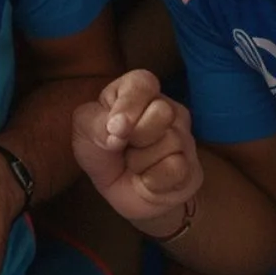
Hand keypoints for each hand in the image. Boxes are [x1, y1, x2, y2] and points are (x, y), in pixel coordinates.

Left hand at [72, 69, 201, 232]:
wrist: (119, 191)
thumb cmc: (102, 151)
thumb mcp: (84, 131)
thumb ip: (95, 123)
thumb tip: (118, 130)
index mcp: (137, 91)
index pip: (143, 84)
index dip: (128, 105)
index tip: (114, 128)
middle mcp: (166, 108)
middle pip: (162, 111)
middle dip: (136, 135)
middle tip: (124, 147)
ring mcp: (183, 137)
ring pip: (170, 142)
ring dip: (140, 161)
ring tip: (135, 163)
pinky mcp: (191, 168)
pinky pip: (177, 169)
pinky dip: (153, 181)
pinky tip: (147, 179)